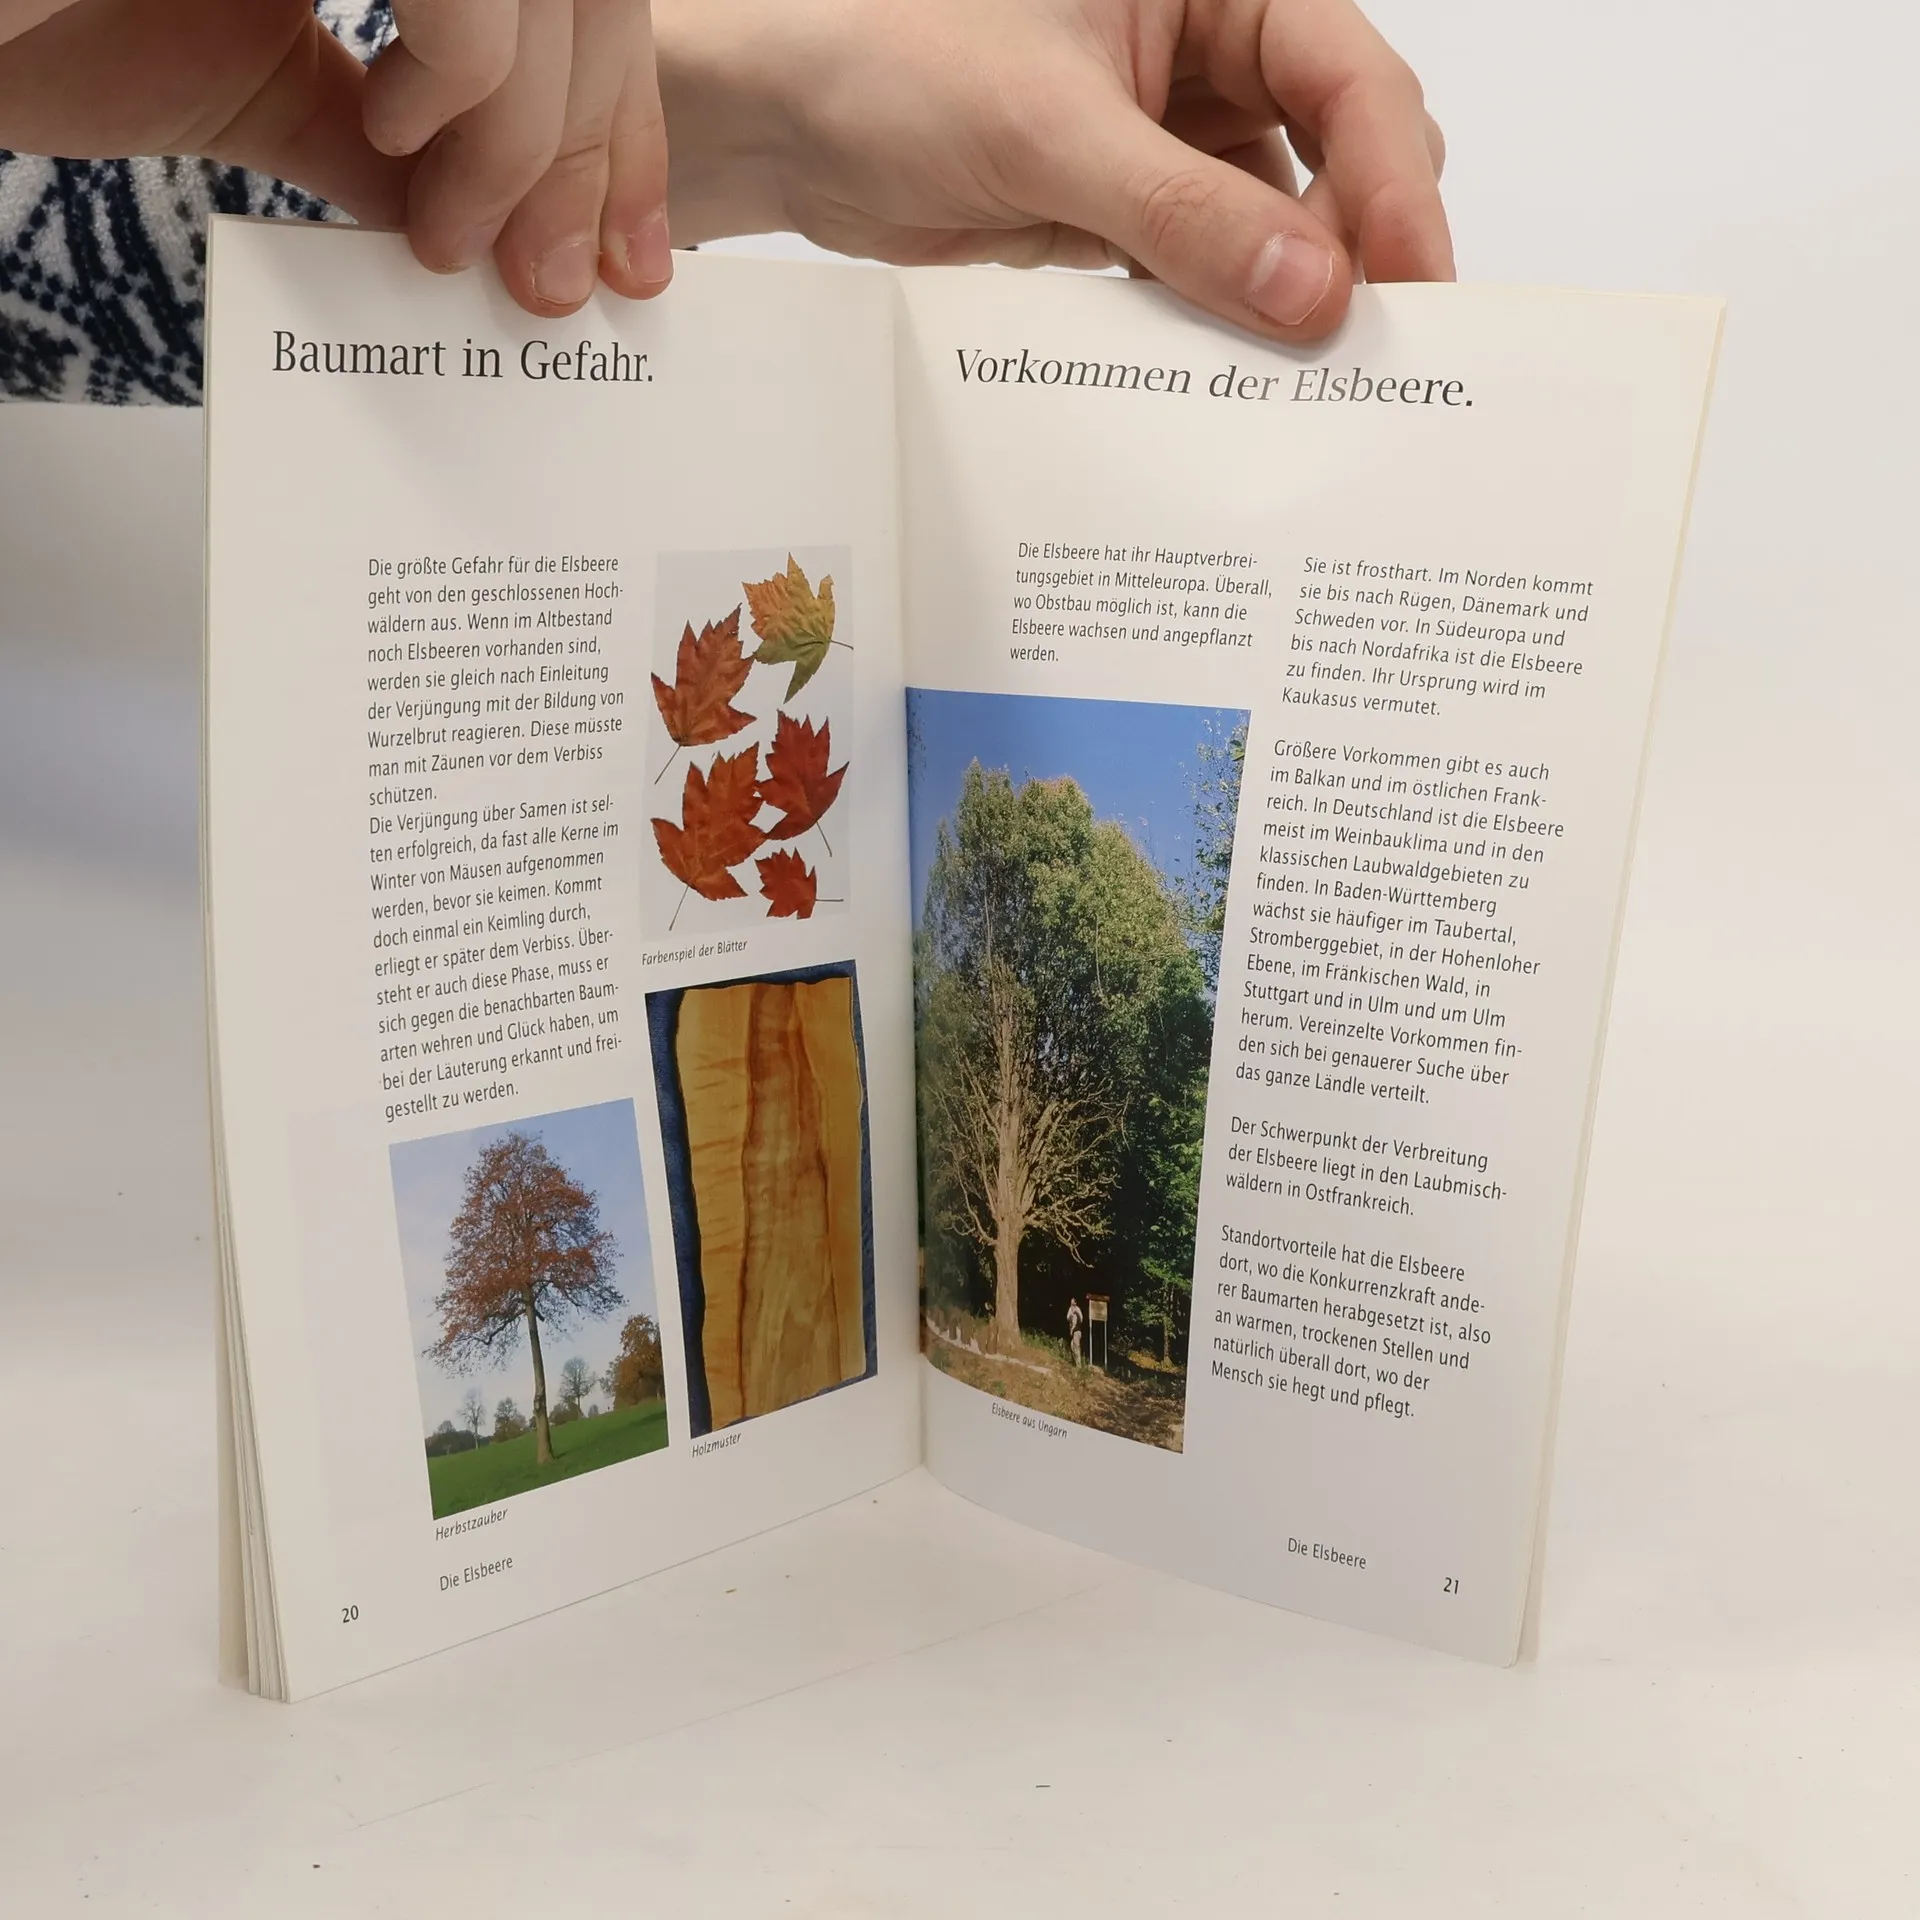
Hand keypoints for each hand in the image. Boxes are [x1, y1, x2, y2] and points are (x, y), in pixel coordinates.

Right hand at [0, 0, 668, 313]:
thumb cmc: (31, 20)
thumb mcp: (251, 82)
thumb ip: (379, 132)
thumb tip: (484, 208)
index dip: (615, 120)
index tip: (630, 250)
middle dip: (595, 152)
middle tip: (559, 280)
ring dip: (530, 144)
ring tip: (450, 229)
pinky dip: (467, 83)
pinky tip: (397, 127)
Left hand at [658, 0, 1450, 339]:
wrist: (785, 127)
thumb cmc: (888, 59)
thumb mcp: (1050, 130)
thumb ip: (1186, 214)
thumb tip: (1312, 293)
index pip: (1344, 74)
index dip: (1389, 179)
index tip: (1412, 281)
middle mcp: (1203, 53)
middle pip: (1334, 154)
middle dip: (1354, 247)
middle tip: (1368, 349)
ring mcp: (1167, 139)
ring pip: (1273, 226)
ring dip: (1285, 301)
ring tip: (1304, 383)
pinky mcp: (1125, 213)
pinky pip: (1202, 274)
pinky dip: (1217, 324)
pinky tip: (1228, 377)